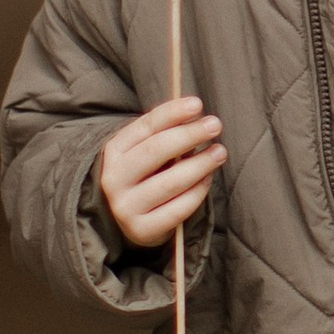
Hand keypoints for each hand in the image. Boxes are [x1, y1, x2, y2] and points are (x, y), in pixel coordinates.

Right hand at [99, 95, 224, 247]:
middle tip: (215, 125)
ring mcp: (126, 207)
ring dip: (200, 164)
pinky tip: (208, 179)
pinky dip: (197, 192)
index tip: (197, 104)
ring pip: (170, 182)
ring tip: (220, 152)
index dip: (172, 113)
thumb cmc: (144, 174)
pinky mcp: (142, 229)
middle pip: (155, 151)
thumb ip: (164, 132)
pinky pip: (178, 209)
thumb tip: (196, 113)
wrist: (125, 218)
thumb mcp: (145, 150)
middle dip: (189, 135)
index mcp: (114, 152)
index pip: (145, 127)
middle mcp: (114, 179)